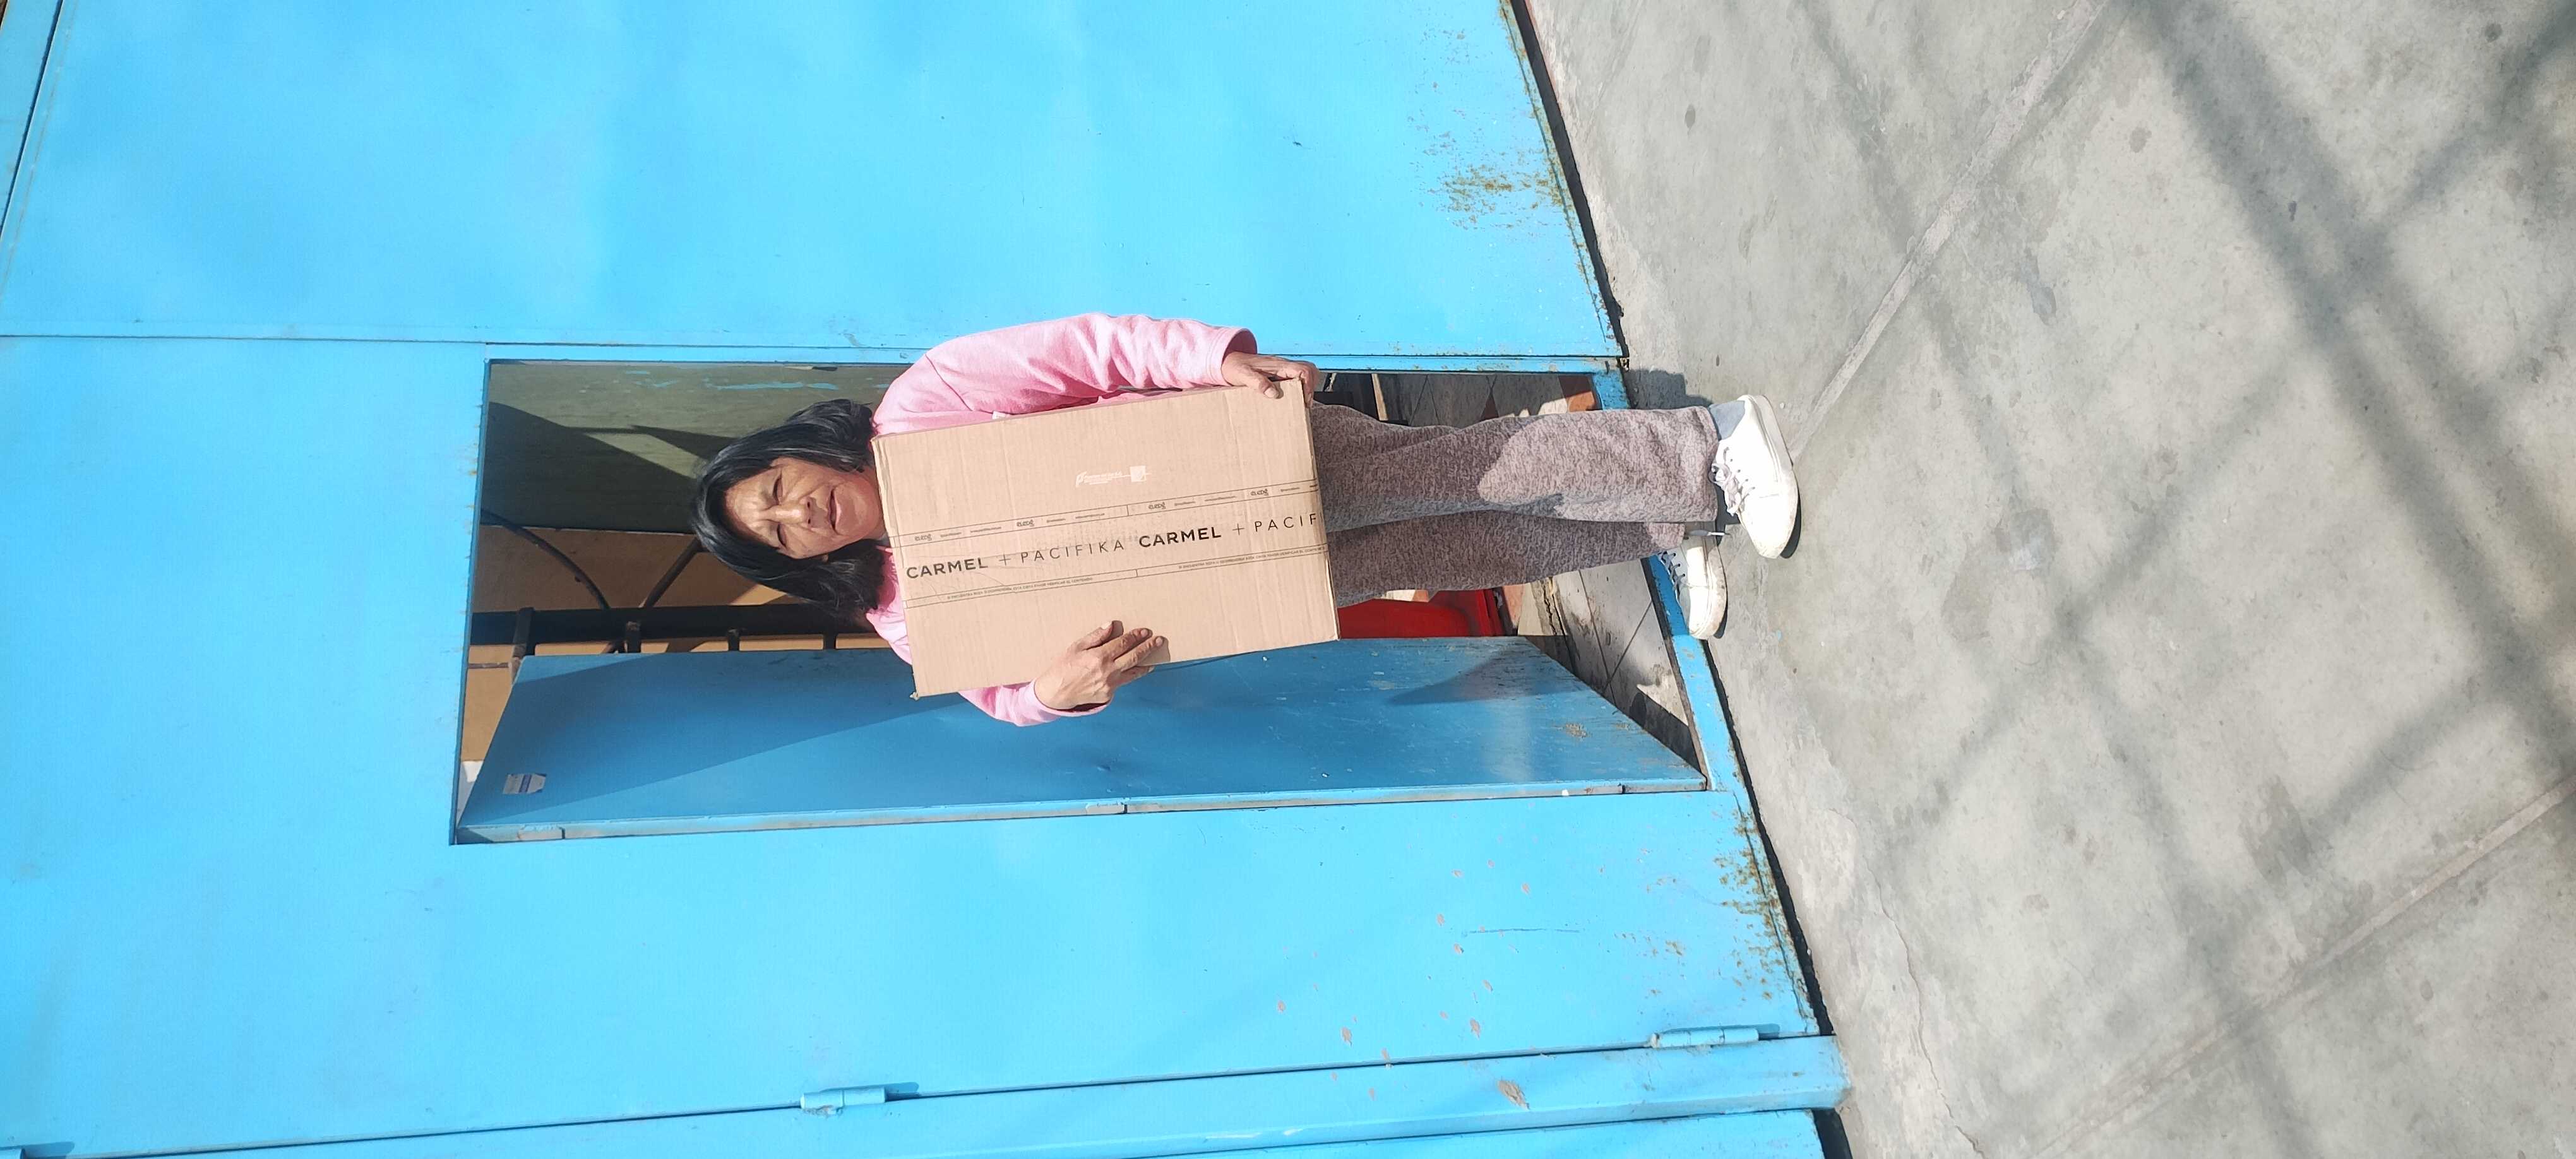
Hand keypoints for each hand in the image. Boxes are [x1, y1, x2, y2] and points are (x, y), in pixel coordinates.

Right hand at [1032, 621, 1161, 710]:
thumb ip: (1095, 637)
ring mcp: (1110, 684)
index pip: (1123, 643)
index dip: (1135, 636)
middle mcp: (1107, 671)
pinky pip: (1123, 682)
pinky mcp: (1109, 694)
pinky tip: (1137, 670)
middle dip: (1148, 647)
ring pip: (1133, 672)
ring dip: (1146, 664)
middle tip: (1158, 640)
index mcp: (1099, 657)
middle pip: (1134, 657)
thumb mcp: (1076, 647)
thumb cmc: (1063, 667)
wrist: (1055, 693)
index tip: (1145, 631)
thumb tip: (1111, 625)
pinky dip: (1131, 675)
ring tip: (1154, 659)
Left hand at [1222, 351, 1320, 402]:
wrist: (1226, 361)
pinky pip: (1296, 377)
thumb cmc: (1234, 367)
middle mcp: (1282, 365)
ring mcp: (1281, 368)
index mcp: (1277, 364)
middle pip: (1309, 369)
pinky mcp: (1278, 373)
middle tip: (1305, 402)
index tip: (1304, 400)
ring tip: (1301, 401)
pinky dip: (1299, 386)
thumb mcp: (1243, 376)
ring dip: (1307, 386)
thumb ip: (1258, 383)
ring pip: (1304, 372)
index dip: (1308, 385)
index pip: (1304, 370)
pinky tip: (1292, 397)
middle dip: (1312, 386)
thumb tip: (1274, 393)